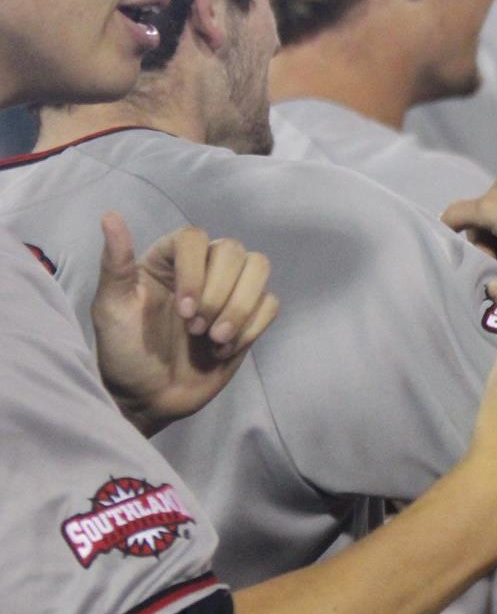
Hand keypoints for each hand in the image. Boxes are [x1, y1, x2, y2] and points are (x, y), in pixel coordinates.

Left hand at [91, 213, 280, 435]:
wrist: (149, 398)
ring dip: (240, 308)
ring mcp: (229, 292)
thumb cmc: (124, 353)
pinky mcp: (248, 317)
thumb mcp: (110, 309)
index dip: (195, 271)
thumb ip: (114, 263)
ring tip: (216, 338)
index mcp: (167, 260)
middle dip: (219, 294)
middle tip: (195, 329)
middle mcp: (202, 269)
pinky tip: (224, 348)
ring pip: (259, 268)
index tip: (183, 310)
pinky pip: (270, 304)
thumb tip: (110, 215)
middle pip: (233, 251)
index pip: (194, 237)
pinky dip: (251, 327)